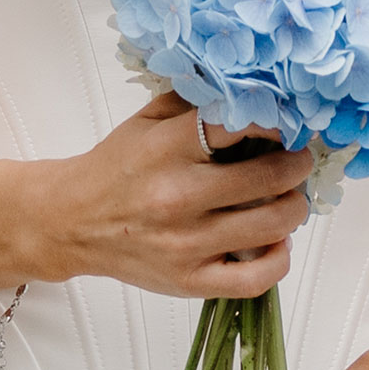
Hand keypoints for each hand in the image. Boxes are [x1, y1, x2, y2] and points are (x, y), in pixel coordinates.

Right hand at [48, 95, 311, 298]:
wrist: (72, 223)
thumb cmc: (116, 169)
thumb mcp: (147, 121)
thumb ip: (196, 101)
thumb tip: (251, 88)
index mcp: (167, 149)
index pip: (241, 125)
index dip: (276, 122)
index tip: (285, 124)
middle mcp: (178, 196)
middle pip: (270, 177)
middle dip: (296, 165)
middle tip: (297, 160)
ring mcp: (186, 244)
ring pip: (273, 225)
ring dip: (294, 207)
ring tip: (288, 197)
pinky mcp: (189, 281)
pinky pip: (257, 278)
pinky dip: (279, 259)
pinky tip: (275, 242)